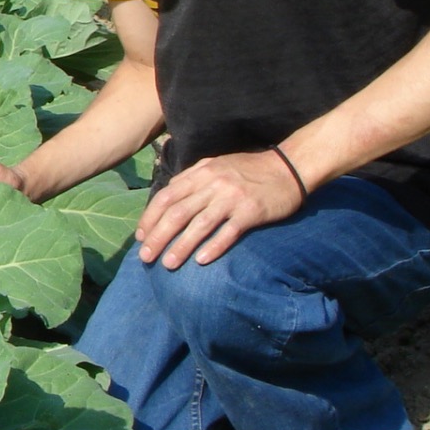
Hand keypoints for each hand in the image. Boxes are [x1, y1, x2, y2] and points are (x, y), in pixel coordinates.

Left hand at [136, 150, 305, 268]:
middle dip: (158, 236)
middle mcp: (213, 184)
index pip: (166, 196)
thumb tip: (167, 194)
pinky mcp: (252, 212)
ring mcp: (232, 198)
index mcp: (201, 173)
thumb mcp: (216, 165)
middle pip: (178, 213)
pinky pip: (229, 232)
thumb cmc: (248, 169)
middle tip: (146, 257)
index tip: (141, 236)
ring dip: (181, 246)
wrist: (288, 167)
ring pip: (200, 225)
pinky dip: (214, 247)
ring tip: (168, 264)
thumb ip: (191, 178)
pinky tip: (201, 261)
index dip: (150, 217)